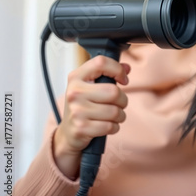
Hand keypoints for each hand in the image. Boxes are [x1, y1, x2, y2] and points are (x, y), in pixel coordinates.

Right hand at [53, 56, 129, 178]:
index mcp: (76, 77)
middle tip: (118, 104)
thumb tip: (127, 67)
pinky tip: (107, 126)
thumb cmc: (83, 106)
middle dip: (123, 100)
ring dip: (120, 116)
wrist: (68, 133)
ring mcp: (77, 111)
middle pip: (114, 92)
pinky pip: (111, 126)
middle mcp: (74, 92)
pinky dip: (114, 127)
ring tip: (112, 116)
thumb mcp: (91, 86)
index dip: (118, 70)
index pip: (101, 62)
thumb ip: (109, 74)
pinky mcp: (81, 128)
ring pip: (115, 111)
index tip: (123, 80)